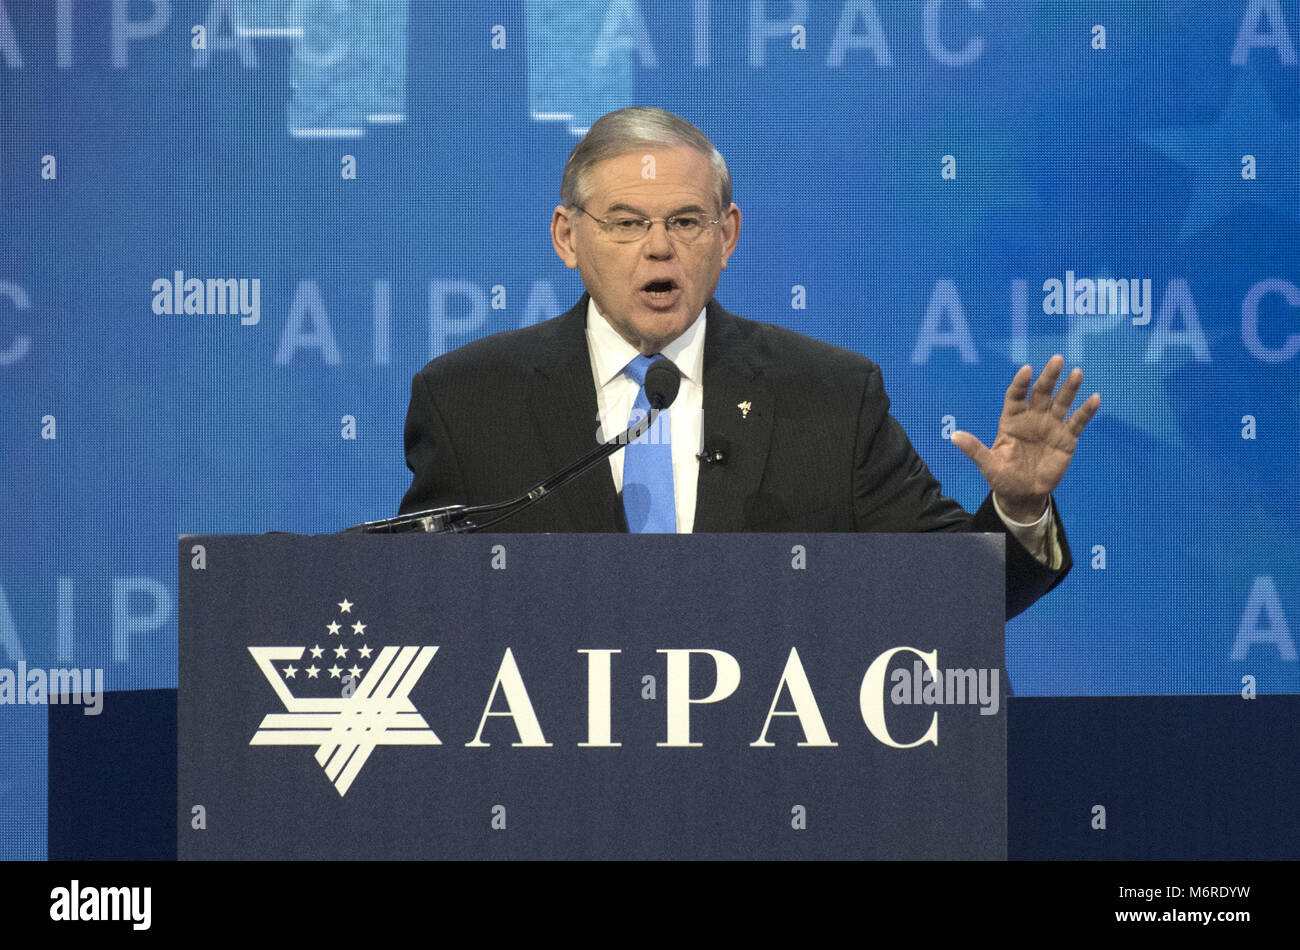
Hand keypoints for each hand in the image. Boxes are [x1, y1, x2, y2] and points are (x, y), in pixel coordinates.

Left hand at [951, 355, 1099, 522]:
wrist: (1024, 494)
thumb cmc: (1003, 477)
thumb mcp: (988, 465)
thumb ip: (974, 450)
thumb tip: (954, 436)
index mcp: (1012, 421)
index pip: (1015, 396)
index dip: (1020, 383)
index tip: (1026, 370)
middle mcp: (1032, 418)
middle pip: (1041, 393)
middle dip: (1049, 377)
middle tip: (1057, 360)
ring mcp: (1050, 426)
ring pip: (1061, 403)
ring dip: (1069, 388)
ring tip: (1077, 373)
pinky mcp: (1066, 438)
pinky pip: (1077, 422)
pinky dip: (1086, 411)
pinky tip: (1094, 399)